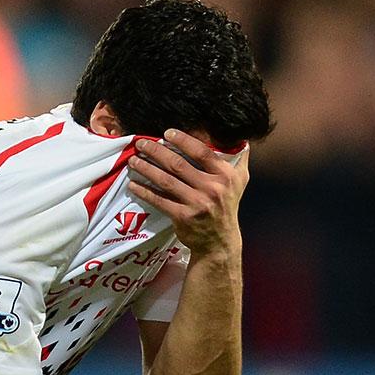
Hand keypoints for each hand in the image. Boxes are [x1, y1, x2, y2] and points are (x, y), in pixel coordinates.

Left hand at [128, 130, 247, 255]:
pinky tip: (134, 184)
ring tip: (134, 160)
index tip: (167, 133)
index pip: (202, 152)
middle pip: (179, 164)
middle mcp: (213, 189)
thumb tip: (239, 137)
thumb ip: (239, 158)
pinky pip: (160, 200)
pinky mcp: (183, 217)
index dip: (183, 140)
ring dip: (147, 168)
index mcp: (225, 176)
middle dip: (156, 151)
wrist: (220, 240)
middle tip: (142, 143)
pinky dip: (145, 191)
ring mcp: (197, 203)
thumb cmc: (227, 205)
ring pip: (166, 180)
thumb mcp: (240, 180)